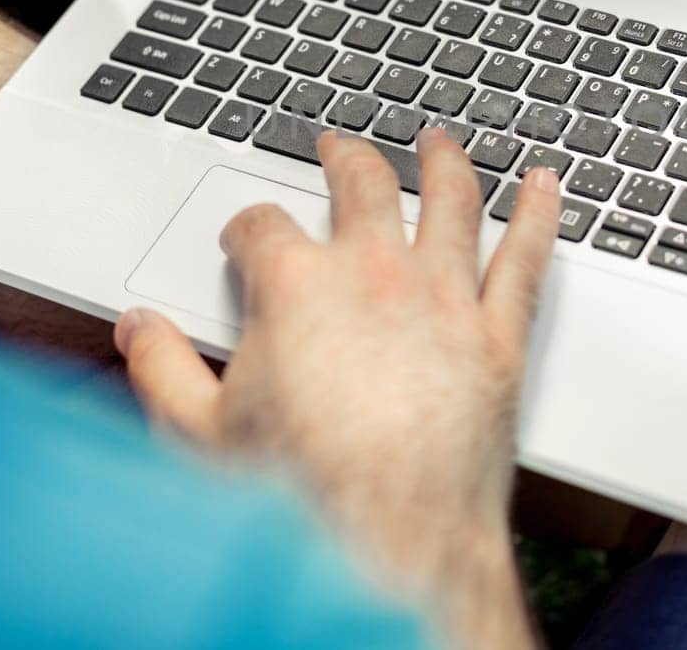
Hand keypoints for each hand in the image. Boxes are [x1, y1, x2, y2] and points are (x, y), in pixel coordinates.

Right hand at [114, 127, 560, 648]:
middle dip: (346, 158)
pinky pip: (526, 258)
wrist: (391, 544)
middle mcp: (375, 274)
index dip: (247, 227)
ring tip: (439, 142)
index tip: (245, 237)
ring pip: (451, 200)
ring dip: (443, 162)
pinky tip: (547, 187)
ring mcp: (444, 299)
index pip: (263, 226)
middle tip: (339, 147)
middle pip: (362, 184)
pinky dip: (540, 214)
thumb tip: (139, 330)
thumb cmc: (302, 496)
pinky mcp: (498, 337)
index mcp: (296, 287)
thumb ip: (162, 369)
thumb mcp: (199, 435)